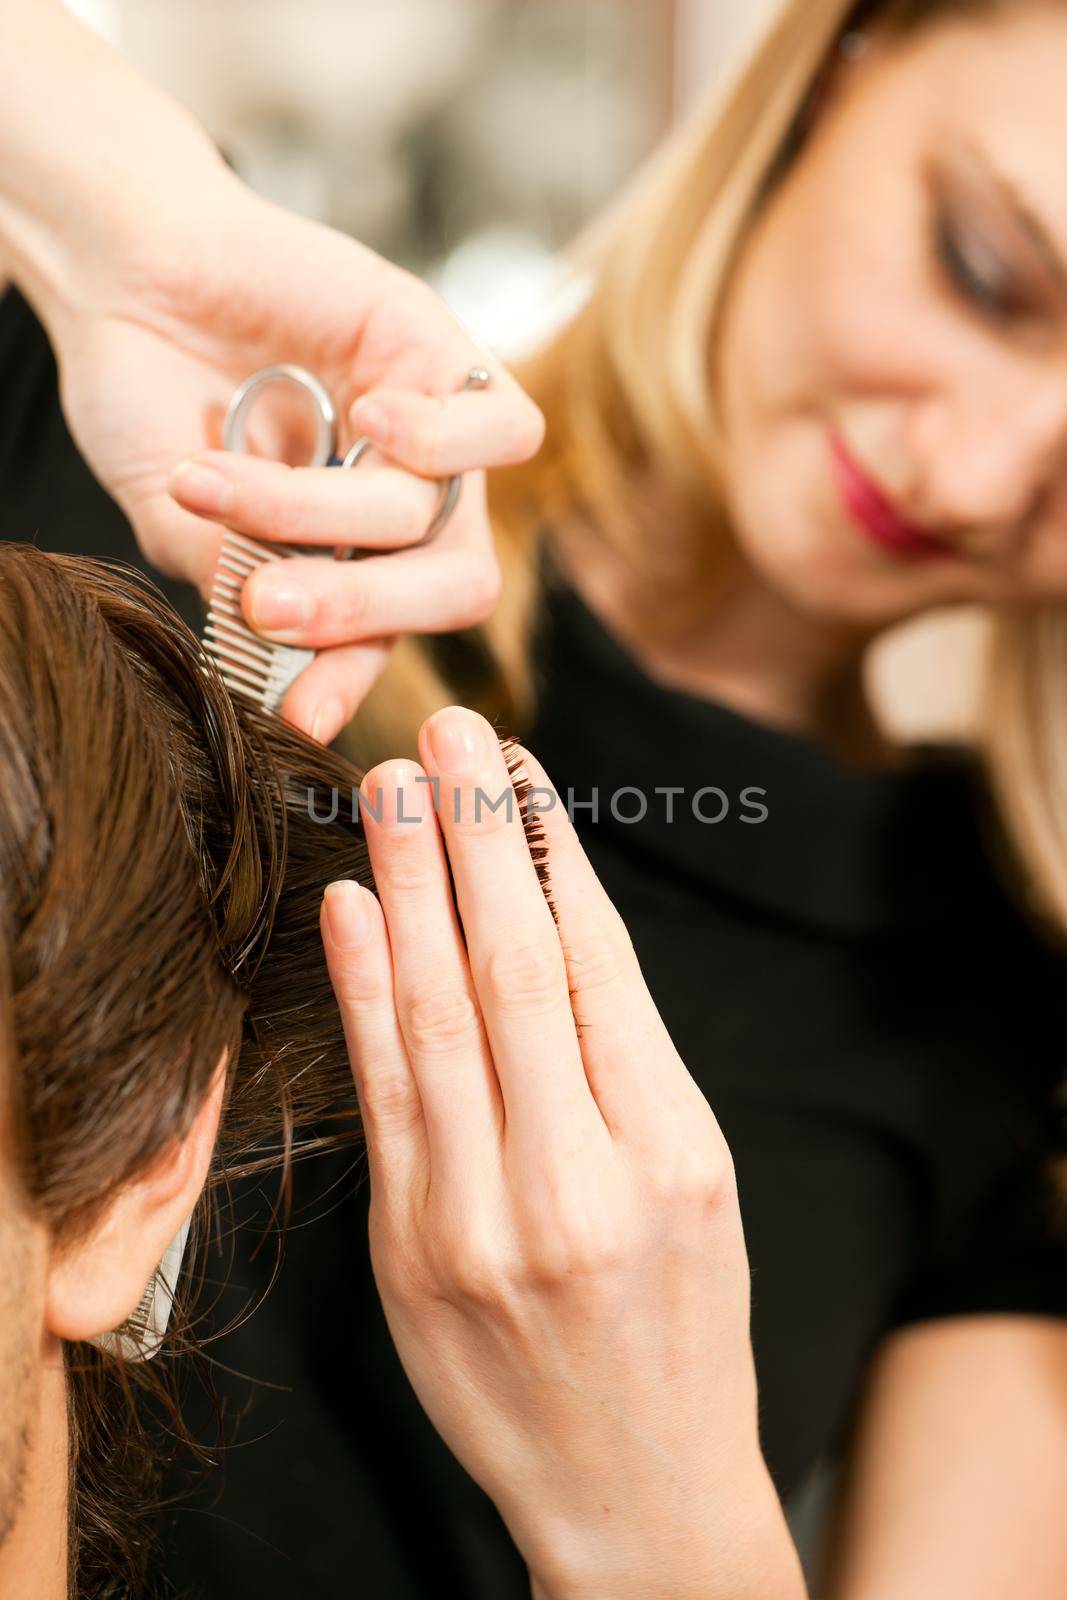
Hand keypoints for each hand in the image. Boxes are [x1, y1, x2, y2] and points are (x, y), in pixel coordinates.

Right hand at [56, 180, 539, 740]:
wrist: (124, 271)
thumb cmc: (147, 392)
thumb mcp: (180, 516)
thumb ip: (234, 581)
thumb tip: (276, 646)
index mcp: (352, 554)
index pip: (384, 638)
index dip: (351, 680)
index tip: (301, 716)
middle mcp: (402, 501)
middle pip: (450, 590)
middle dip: (360, 613)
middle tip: (268, 606)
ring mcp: (429, 431)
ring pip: (440, 516)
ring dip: (333, 518)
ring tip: (232, 495)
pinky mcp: (443, 352)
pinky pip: (502, 428)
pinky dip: (440, 440)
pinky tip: (365, 417)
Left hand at [320, 708, 803, 1599]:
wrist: (631, 1487)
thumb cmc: (682, 1318)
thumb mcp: (700, 1182)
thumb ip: (626, 1056)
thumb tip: (549, 911)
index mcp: (668, 1158)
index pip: (597, 967)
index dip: (548, 852)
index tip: (515, 765)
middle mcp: (573, 1187)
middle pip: (512, 974)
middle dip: (474, 841)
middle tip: (447, 734)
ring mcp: (476, 1227)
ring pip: (434, 1021)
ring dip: (407, 892)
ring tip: (391, 790)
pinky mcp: (407, 1254)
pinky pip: (381, 1099)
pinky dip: (360, 995)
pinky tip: (349, 909)